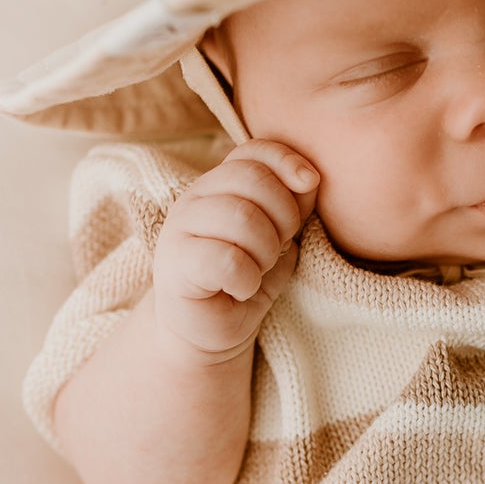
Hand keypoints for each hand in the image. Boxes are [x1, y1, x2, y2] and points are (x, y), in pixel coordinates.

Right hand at [151, 140, 318, 363]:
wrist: (209, 332)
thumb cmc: (244, 280)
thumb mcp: (278, 237)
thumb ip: (292, 204)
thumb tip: (309, 179)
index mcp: (219, 184)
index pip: (253, 151)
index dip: (286, 161)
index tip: (309, 184)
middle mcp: (194, 198)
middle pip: (253, 180)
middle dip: (283, 218)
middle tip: (276, 249)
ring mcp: (179, 229)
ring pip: (243, 219)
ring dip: (265, 253)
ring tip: (255, 271)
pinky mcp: (176, 264)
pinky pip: (228, 260)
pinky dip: (247, 280)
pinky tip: (239, 289)